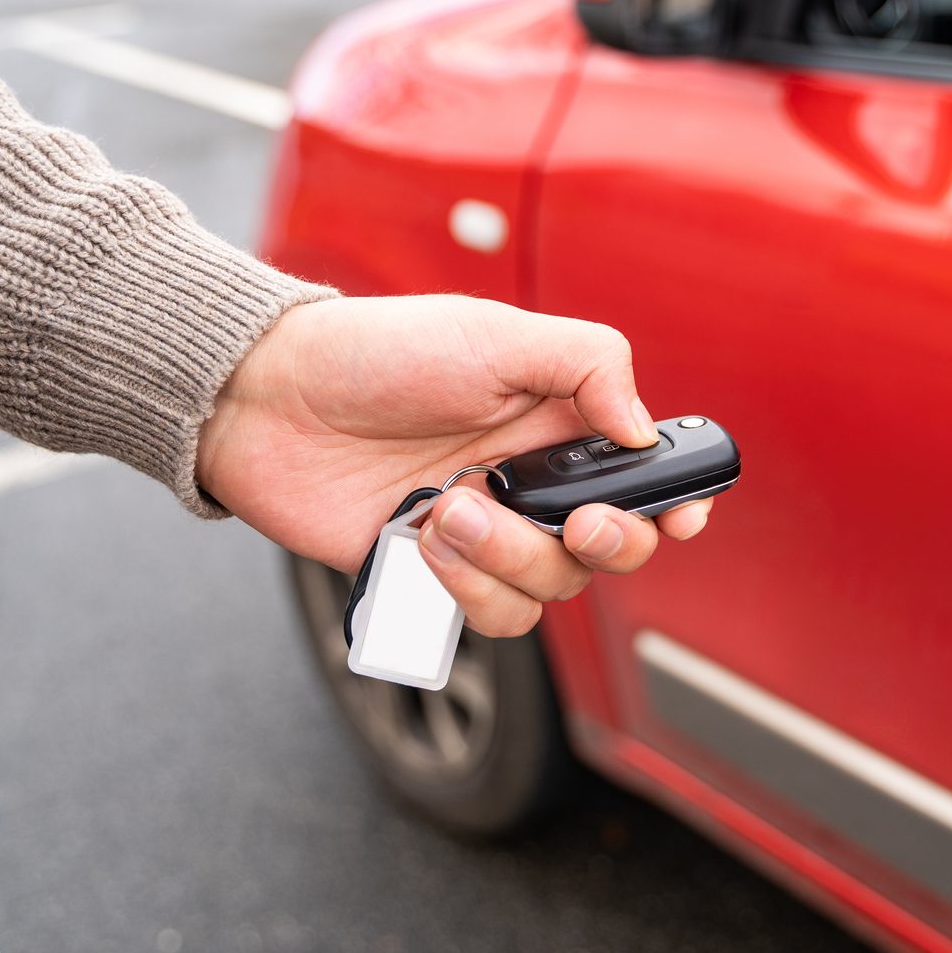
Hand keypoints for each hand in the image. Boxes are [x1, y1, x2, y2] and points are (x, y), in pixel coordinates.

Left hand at [197, 295, 712, 634]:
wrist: (268, 398)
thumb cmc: (378, 352)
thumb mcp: (496, 335)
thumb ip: (590, 366)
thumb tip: (644, 431)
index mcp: (561, 423)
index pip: (646, 474)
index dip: (680, 501)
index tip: (683, 514)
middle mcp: (532, 484)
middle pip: (616, 547)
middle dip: (610, 542)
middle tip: (577, 521)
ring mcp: (486, 535)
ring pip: (553, 589)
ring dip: (512, 558)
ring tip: (449, 509)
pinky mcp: (434, 577)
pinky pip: (488, 617)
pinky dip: (467, 589)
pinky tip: (424, 540)